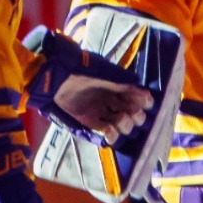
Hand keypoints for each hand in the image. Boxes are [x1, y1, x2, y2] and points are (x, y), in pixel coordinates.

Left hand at [22, 27, 151, 141]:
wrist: (55, 75)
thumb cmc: (79, 68)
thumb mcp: (103, 72)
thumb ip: (122, 82)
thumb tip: (142, 91)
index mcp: (114, 85)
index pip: (134, 96)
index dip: (142, 101)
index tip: (148, 103)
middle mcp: (108, 99)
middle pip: (130, 112)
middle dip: (136, 115)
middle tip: (135, 114)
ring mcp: (98, 111)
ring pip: (119, 123)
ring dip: (125, 124)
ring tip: (123, 119)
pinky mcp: (87, 121)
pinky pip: (103, 131)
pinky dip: (110, 134)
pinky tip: (112, 131)